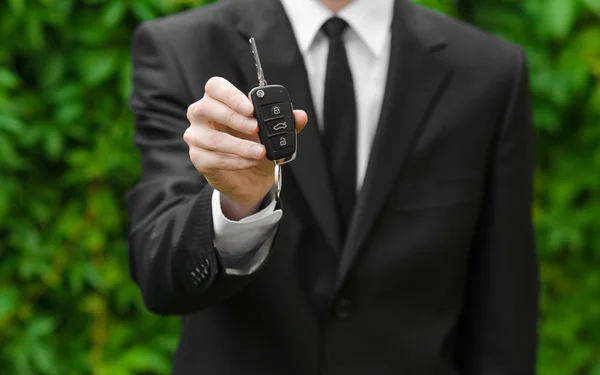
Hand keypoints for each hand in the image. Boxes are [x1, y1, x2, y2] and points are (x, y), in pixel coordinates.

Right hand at [184, 77, 307, 219]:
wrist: (250, 179)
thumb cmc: (255, 147)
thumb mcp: (272, 134)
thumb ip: (285, 123)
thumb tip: (300, 116)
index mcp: (217, 100)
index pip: (215, 87)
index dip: (230, 95)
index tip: (250, 108)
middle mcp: (201, 115)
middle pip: (206, 107)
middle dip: (234, 118)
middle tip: (256, 128)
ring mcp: (196, 137)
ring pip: (213, 138)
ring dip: (239, 146)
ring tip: (260, 152)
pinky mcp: (199, 159)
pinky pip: (214, 158)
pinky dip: (236, 161)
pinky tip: (251, 161)